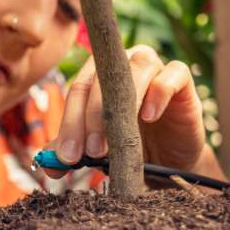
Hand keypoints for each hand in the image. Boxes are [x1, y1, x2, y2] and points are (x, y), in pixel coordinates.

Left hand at [45, 46, 217, 177]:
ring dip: (122, 107)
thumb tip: (47, 165)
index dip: (69, 123)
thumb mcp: (96, 152)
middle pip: (101, 79)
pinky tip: (149, 116)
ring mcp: (154, 65)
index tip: (67, 157)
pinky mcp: (182, 77)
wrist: (169, 161)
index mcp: (98, 76)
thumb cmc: (129, 147)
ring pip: (135, 70)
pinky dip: (159, 92)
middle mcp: (124, 64)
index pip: (77, 90)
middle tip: (90, 153)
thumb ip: (71, 153)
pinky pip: (172, 73)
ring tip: (116, 141)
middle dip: (91, 118)